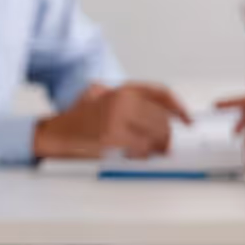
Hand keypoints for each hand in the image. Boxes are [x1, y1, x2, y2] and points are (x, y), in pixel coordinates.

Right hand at [34, 82, 189, 158]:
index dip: (179, 108)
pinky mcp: (112, 136)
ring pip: (154, 134)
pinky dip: (142, 155)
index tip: (187, 120)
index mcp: (123, 89)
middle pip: (162, 118)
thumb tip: (159, 117)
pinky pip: (141, 148)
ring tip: (152, 152)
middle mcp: (122, 100)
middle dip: (167, 136)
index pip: (161, 93)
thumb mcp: (103, 97)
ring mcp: (117, 117)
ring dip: (157, 147)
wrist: (57, 132)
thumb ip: (128, 101)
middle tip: (167, 146)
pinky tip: (135, 155)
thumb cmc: (79, 119)